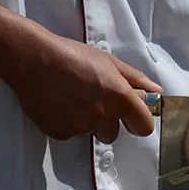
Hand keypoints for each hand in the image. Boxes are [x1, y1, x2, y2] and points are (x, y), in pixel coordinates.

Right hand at [3, 33, 161, 142]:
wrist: (32, 58)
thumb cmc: (72, 55)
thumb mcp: (110, 62)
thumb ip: (136, 80)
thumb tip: (156, 93)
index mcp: (120, 98)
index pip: (144, 127)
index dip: (139, 122)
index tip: (132, 117)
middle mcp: (102, 116)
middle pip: (113, 134)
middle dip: (107, 121)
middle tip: (92, 99)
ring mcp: (79, 126)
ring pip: (90, 133)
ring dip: (86, 122)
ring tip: (73, 98)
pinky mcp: (58, 132)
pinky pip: (69, 134)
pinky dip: (66, 122)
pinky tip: (58, 103)